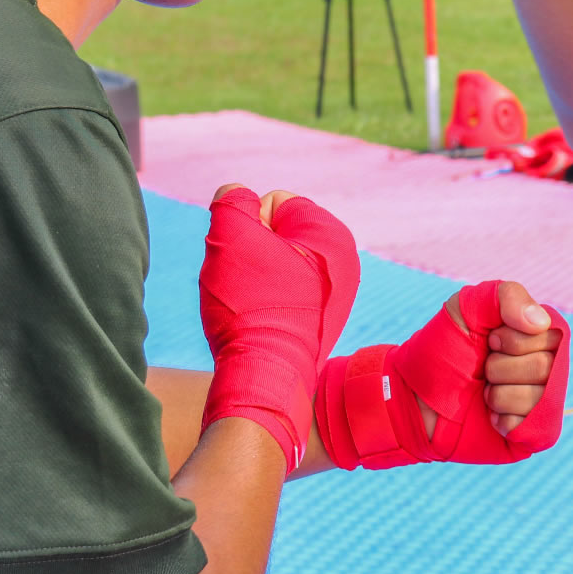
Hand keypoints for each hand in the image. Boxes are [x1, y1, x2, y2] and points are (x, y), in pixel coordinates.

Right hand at [199, 185, 360, 473]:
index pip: (273, 202)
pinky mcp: (319, 321)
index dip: (247, 225)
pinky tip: (256, 323)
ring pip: (272, 266)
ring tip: (248, 305)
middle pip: (273, 235)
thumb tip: (237, 196)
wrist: (264, 377)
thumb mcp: (229, 234)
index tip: (248, 257)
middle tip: (244, 283)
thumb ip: (231, 201)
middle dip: (249, 252)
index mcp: (331, 232)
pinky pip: (278, 296)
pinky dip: (262, 304)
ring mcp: (335, 294)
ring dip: (251, 278)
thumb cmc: (248, 304)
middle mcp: (343, 261)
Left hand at [314, 279, 571, 469]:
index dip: (515, 339)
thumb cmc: (441, 348)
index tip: (489, 341)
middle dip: (501, 367)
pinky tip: (488, 417)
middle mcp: (547, 368)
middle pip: (546, 367)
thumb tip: (539, 323)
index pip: (552, 334)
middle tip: (482, 369)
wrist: (412, 395)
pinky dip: (503, 421)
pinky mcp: (531, 435)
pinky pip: (532, 428)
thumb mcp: (467, 307)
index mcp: (538, 336)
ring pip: (539, 399)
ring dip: (499, 395)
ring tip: (483, 393)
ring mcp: (540, 403)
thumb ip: (506, 296)